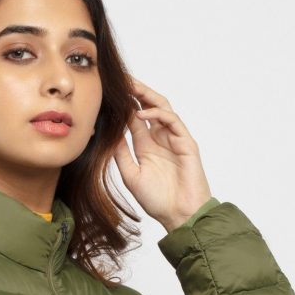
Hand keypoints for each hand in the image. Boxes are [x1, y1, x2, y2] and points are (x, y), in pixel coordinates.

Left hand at [113, 77, 213, 231]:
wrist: (179, 215)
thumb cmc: (158, 200)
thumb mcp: (131, 175)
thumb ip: (121, 154)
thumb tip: (108, 133)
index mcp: (146, 145)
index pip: (134, 117)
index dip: (123, 103)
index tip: (108, 91)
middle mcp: (160, 138)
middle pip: (148, 106)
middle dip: (135, 91)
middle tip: (120, 79)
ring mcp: (175, 139)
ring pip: (162, 108)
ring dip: (146, 95)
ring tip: (130, 87)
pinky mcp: (186, 143)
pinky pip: (173, 121)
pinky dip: (157, 114)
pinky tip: (141, 114)